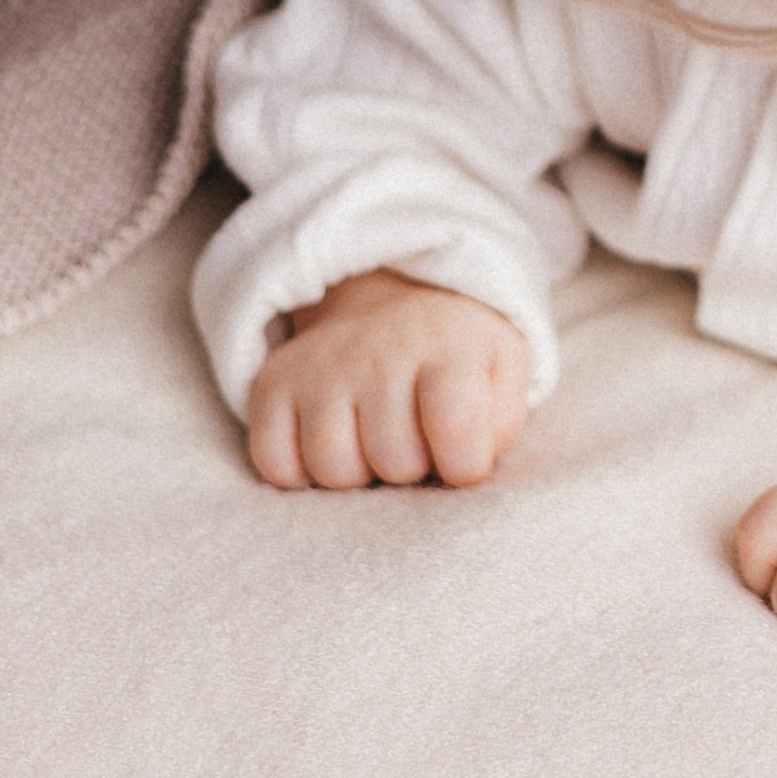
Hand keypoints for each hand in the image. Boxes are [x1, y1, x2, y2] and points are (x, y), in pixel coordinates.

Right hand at [246, 268, 530, 491]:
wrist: (393, 303)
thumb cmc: (457, 356)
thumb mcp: (503, 370)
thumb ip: (500, 422)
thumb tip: (465, 469)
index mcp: (448, 344)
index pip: (457, 428)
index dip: (465, 466)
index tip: (464, 460)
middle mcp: (380, 350)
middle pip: (395, 461)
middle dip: (413, 469)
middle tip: (416, 439)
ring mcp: (321, 365)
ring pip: (334, 470)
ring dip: (359, 474)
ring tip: (375, 442)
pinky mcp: (273, 384)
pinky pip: (276, 465)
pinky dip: (301, 472)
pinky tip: (333, 443)